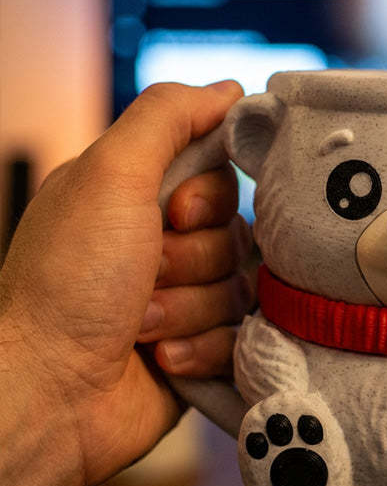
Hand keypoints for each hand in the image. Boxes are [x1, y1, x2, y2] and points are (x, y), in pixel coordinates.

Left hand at [0, 81, 247, 485]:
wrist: (47, 395)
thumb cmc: (67, 283)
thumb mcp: (109, 176)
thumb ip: (169, 117)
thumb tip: (231, 90)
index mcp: (135, 195)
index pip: (218, 174)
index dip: (206, 196)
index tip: (171, 214)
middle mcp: (159, 242)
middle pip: (234, 232)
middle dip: (193, 259)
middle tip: (145, 276)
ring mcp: (180, 297)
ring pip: (238, 286)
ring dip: (189, 308)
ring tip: (141, 325)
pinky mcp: (199, 346)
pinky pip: (239, 334)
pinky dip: (200, 347)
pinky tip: (159, 358)